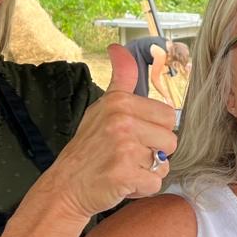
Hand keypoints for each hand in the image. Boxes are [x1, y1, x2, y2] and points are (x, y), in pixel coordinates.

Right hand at [39, 45, 178, 221]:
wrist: (65, 186)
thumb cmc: (88, 148)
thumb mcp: (101, 107)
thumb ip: (120, 80)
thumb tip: (119, 47)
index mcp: (120, 102)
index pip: (167, 114)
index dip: (154, 130)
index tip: (133, 136)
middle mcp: (122, 120)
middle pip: (170, 140)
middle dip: (154, 152)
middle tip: (129, 155)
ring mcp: (123, 147)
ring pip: (163, 163)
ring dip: (148, 172)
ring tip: (125, 169)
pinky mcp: (125, 173)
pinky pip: (154, 183)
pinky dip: (141, 188)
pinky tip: (122, 182)